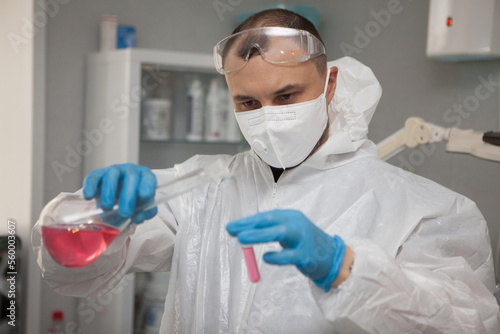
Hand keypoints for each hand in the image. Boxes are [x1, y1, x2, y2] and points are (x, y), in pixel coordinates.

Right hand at [83, 163, 157, 223]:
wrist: (116, 200)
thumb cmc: (132, 202)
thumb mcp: (141, 207)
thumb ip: (144, 212)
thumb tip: (139, 216)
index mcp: (144, 177)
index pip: (149, 178)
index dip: (147, 186)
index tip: (145, 195)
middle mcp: (130, 171)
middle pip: (131, 177)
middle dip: (128, 196)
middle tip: (125, 213)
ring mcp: (114, 171)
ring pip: (112, 175)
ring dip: (109, 191)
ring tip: (107, 207)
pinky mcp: (98, 175)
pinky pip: (93, 177)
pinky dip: (90, 186)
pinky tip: (89, 196)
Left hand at [226, 209, 345, 291]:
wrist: (333, 257)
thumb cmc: (305, 243)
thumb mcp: (288, 233)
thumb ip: (270, 231)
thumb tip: (243, 232)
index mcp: (290, 216)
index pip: (265, 216)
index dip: (247, 221)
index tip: (231, 227)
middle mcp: (296, 223)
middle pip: (270, 220)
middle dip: (249, 225)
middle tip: (231, 230)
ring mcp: (303, 238)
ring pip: (280, 233)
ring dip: (259, 235)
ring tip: (242, 239)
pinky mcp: (307, 255)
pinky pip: (290, 255)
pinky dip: (276, 257)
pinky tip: (266, 258)